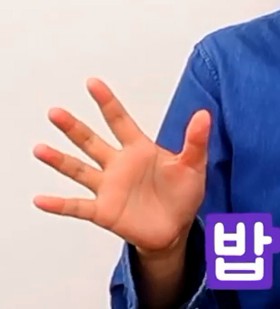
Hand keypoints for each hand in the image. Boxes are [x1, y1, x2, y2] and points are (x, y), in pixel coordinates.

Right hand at [32, 78, 209, 255]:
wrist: (176, 228)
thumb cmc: (183, 194)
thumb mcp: (194, 165)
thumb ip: (196, 140)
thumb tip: (204, 114)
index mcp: (139, 150)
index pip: (120, 121)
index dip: (107, 102)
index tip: (93, 84)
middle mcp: (119, 166)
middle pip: (91, 141)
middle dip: (74, 127)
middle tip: (56, 113)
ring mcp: (109, 188)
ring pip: (79, 170)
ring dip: (59, 160)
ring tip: (41, 149)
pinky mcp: (104, 211)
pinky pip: (77, 206)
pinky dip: (59, 204)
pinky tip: (41, 199)